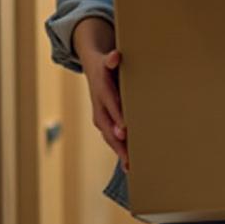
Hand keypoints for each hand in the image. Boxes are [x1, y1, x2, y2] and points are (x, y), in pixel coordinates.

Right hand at [73, 16, 128, 167]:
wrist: (94, 68)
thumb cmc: (107, 65)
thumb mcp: (108, 59)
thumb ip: (112, 59)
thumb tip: (115, 56)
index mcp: (102, 90)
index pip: (110, 105)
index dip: (116, 117)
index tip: (124, 131)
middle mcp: (100, 106)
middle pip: (108, 127)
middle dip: (118, 142)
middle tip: (128, 157)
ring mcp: (101, 116)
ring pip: (109, 136)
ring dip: (119, 151)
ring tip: (131, 166)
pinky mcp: (106, 123)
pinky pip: (112, 139)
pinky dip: (120, 151)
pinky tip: (130, 166)